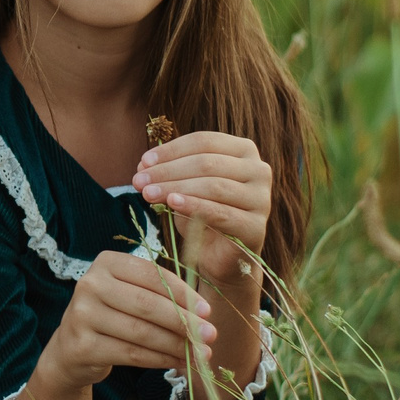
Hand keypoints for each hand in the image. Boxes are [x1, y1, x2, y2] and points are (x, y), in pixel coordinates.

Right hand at [38, 250, 213, 391]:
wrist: (72, 348)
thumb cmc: (112, 315)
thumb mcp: (130, 294)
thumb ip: (160, 296)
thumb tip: (203, 316)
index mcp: (106, 263)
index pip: (152, 275)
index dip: (183, 294)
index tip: (208, 312)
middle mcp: (89, 284)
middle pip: (147, 304)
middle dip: (183, 322)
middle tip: (210, 335)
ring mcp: (82, 315)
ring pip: (142, 332)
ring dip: (176, 345)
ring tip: (200, 354)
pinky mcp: (82, 345)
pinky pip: (131, 354)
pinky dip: (161, 360)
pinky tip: (178, 362)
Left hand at [132, 131, 270, 301]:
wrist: (220, 258)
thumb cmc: (202, 215)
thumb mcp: (184, 186)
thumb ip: (169, 171)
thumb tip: (143, 164)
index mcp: (244, 151)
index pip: (204, 141)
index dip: (171, 150)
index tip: (143, 162)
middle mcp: (259, 170)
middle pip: (207, 162)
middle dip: (168, 171)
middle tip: (139, 181)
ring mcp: (261, 198)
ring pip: (213, 185)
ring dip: (175, 187)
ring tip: (147, 194)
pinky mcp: (255, 226)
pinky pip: (220, 212)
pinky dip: (193, 205)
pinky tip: (171, 203)